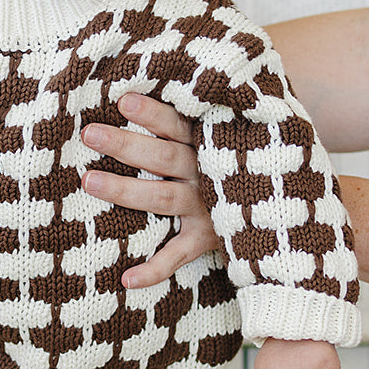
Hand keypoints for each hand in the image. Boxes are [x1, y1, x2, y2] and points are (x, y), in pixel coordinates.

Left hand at [80, 92, 217, 287]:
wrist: (280, 199)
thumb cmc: (232, 154)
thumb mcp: (221, 129)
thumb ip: (194, 111)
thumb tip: (137, 88)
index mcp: (207, 142)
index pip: (176, 124)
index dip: (151, 112)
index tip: (122, 99)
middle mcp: (207, 173)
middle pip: (161, 158)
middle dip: (124, 145)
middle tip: (89, 134)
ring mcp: (208, 207)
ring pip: (162, 199)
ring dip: (125, 191)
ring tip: (88, 181)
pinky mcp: (208, 238)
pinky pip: (179, 256)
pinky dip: (155, 270)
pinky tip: (128, 280)